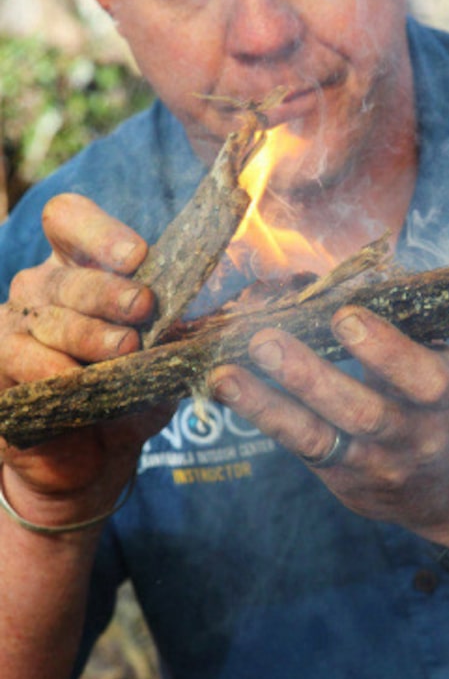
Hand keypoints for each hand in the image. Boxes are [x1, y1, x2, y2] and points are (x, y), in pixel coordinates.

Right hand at [0, 193, 163, 524]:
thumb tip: (201, 318)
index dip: (100, 233)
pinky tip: (74, 378)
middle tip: (144, 305)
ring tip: (125, 349)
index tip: (138, 256)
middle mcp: (42, 287)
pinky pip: (16, 355)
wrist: (93, 457)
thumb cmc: (130, 391)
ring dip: (88, 332)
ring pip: (48, 316)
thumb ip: (174, 334)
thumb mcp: (160, 358)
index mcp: (82, 267)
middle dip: (109, 290)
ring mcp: (15, 323)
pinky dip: (50, 368)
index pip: (70, 221)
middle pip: (69, 275)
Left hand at [210, 305, 448, 543]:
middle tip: (263, 341)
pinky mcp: (344, 484)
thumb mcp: (448, 364)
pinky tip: (228, 391)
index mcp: (446, 397)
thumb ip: (404, 332)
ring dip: (265, 405)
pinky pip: (300, 448)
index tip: (344, 315)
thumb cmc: (448, 403)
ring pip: (316, 438)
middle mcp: (411, 437)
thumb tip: (341, 283)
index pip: (418, 376)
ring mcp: (374, 466)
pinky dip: (263, 417)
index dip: (382, 348)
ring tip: (223, 376)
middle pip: (358, 411)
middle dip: (307, 376)